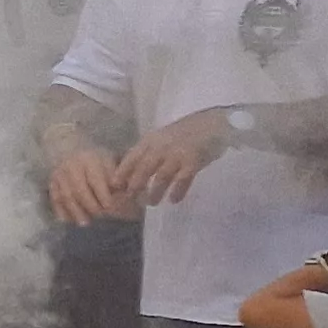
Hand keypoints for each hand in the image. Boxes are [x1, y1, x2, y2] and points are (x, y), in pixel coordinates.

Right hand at [46, 145, 135, 224]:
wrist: (69, 148)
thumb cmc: (96, 159)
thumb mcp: (109, 162)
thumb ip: (116, 177)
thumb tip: (124, 195)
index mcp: (89, 160)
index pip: (95, 180)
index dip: (103, 195)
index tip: (111, 208)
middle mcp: (71, 166)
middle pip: (79, 190)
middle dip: (90, 206)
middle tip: (100, 216)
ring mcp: (59, 175)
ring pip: (66, 196)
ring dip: (76, 211)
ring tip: (85, 223)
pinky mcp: (51, 183)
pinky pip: (54, 199)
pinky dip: (60, 211)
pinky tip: (68, 220)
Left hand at [109, 108, 232, 207]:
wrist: (213, 124)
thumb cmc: (186, 133)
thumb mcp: (162, 138)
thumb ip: (149, 151)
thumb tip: (133, 171)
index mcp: (151, 140)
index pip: (131, 157)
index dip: (122, 172)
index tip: (114, 187)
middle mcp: (161, 147)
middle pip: (142, 169)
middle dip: (135, 186)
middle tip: (130, 199)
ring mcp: (177, 154)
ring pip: (160, 177)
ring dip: (155, 192)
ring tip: (152, 203)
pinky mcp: (193, 161)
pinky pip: (182, 180)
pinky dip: (177, 191)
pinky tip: (174, 200)